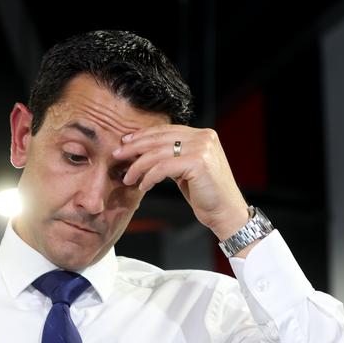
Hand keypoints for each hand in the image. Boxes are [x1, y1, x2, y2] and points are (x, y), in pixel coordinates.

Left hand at [114, 125, 249, 241]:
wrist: (226, 212)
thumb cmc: (206, 194)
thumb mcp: (186, 170)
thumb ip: (172, 157)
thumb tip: (144, 152)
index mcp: (202, 135)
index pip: (166, 130)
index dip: (143, 135)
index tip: (125, 142)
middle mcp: (203, 137)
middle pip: (159, 138)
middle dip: (135, 147)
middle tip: (117, 155)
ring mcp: (202, 148)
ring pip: (158, 153)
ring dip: (138, 166)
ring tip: (128, 177)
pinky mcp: (198, 162)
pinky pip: (163, 168)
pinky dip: (149, 177)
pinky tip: (143, 186)